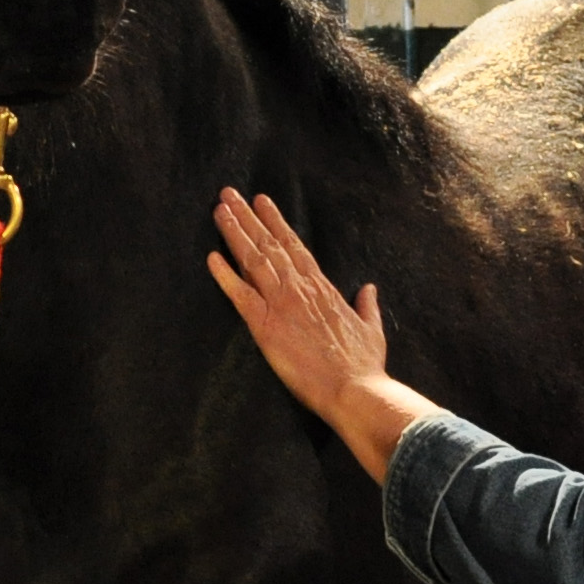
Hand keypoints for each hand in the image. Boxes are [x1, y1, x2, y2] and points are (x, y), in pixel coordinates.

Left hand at [207, 189, 386, 424]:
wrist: (353, 389)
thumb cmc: (364, 364)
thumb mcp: (371, 328)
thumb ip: (367, 305)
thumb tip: (369, 288)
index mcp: (322, 287)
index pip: (294, 245)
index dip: (275, 222)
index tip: (261, 201)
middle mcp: (300, 288)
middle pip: (269, 244)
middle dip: (247, 217)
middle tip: (228, 193)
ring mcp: (282, 304)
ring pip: (253, 260)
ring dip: (234, 233)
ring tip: (219, 210)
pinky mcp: (267, 327)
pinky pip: (241, 296)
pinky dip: (225, 275)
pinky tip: (211, 257)